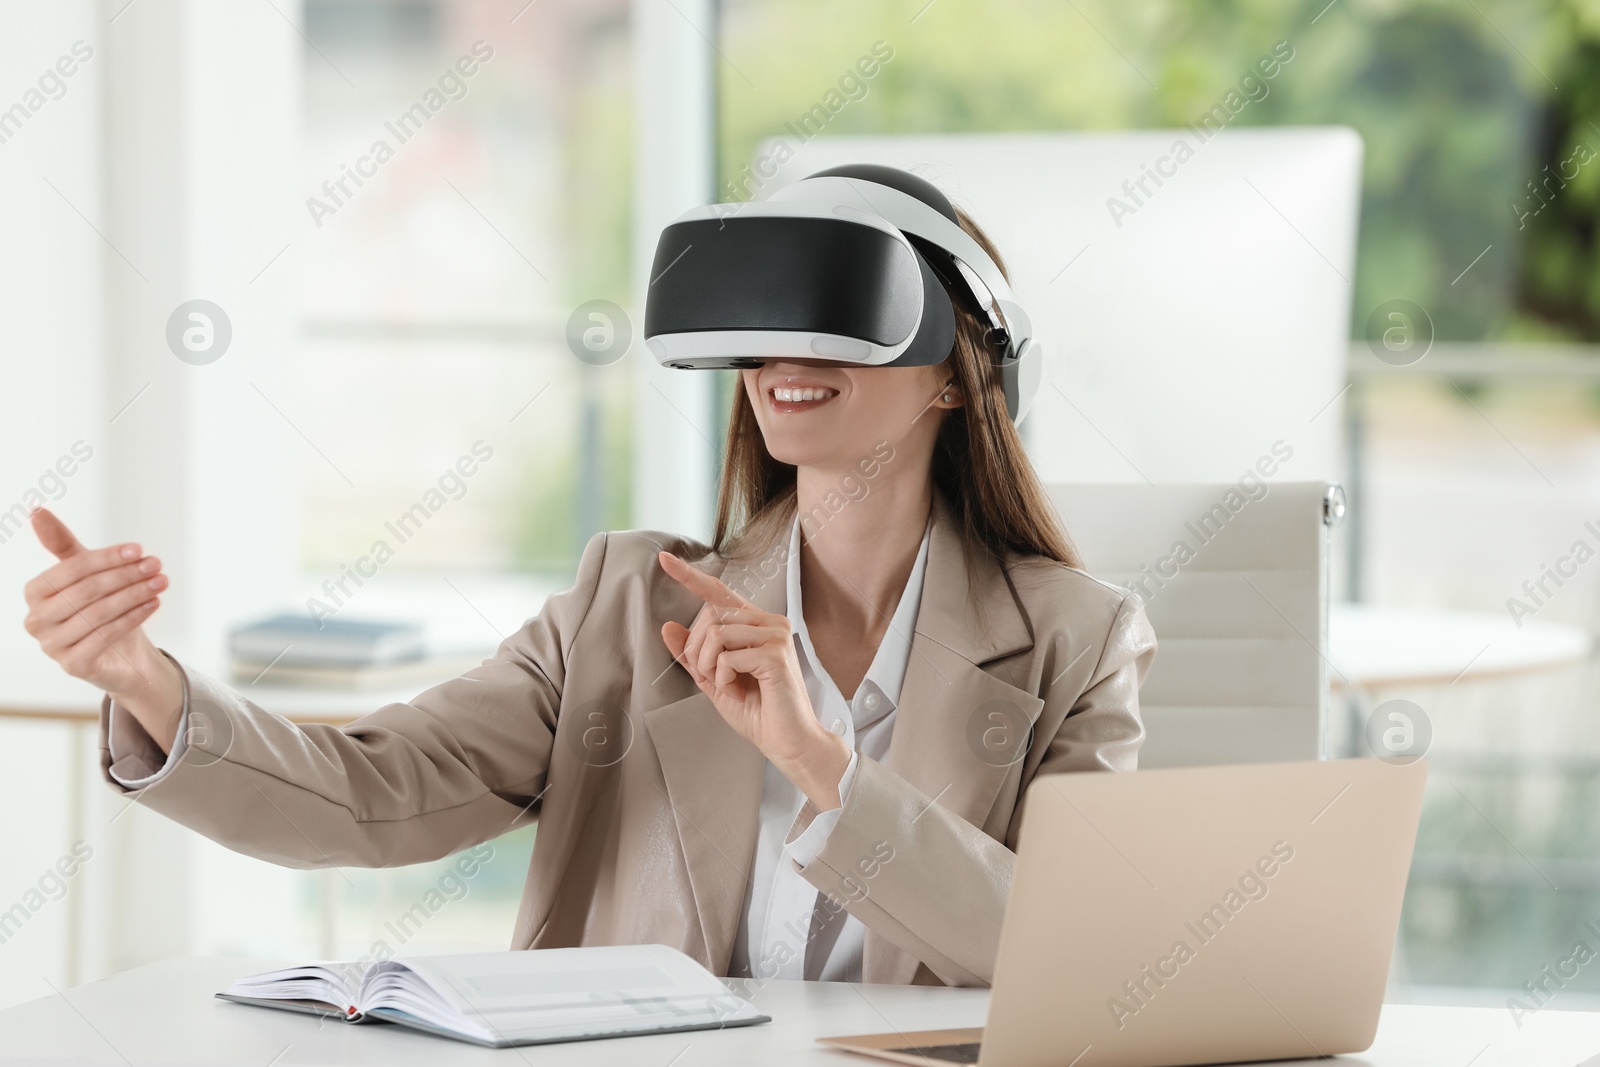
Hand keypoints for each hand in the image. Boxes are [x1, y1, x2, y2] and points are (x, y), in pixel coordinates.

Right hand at [24, 507, 183, 750]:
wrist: (123, 654)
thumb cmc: (101, 606)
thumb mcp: (84, 573)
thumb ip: (63, 545)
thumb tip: (37, 510)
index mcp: (34, 592)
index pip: (71, 569)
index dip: (106, 558)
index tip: (138, 549)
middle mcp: (36, 621)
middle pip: (86, 591)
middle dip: (125, 575)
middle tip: (156, 564)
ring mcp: (52, 646)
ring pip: (98, 613)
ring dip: (135, 594)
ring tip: (161, 581)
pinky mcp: (73, 665)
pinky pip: (106, 636)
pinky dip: (133, 617)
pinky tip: (154, 603)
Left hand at [658, 551, 848, 809]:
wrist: (789, 743)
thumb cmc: (760, 713)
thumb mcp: (715, 680)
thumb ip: (693, 654)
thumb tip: (668, 627)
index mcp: (757, 625)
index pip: (719, 593)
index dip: (690, 575)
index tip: (665, 558)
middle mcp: (770, 623)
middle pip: (710, 616)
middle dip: (696, 650)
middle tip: (711, 678)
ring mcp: (776, 635)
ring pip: (716, 633)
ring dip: (709, 666)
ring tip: (727, 686)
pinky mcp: (776, 654)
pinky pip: (727, 656)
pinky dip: (723, 678)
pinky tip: (739, 691)